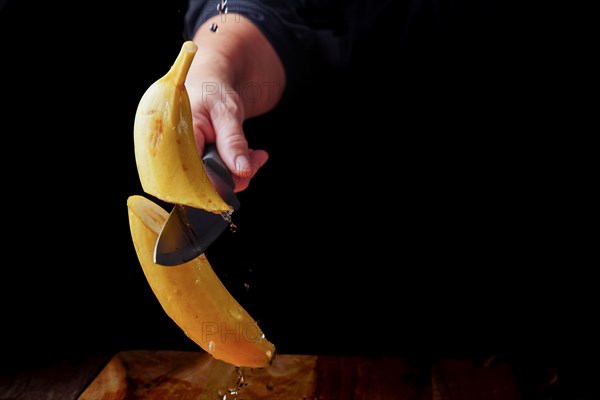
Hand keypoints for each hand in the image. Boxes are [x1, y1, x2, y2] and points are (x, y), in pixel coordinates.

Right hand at [186, 76, 267, 191]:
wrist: (208, 83)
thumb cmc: (212, 91)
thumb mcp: (227, 112)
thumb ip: (233, 141)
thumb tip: (242, 171)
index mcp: (177, 140)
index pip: (195, 176)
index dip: (220, 183)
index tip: (245, 173)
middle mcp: (178, 154)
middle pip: (206, 182)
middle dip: (236, 176)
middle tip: (257, 160)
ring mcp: (188, 160)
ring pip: (215, 181)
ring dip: (240, 172)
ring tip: (256, 155)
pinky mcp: (200, 162)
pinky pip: (219, 175)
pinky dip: (238, 168)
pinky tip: (251, 156)